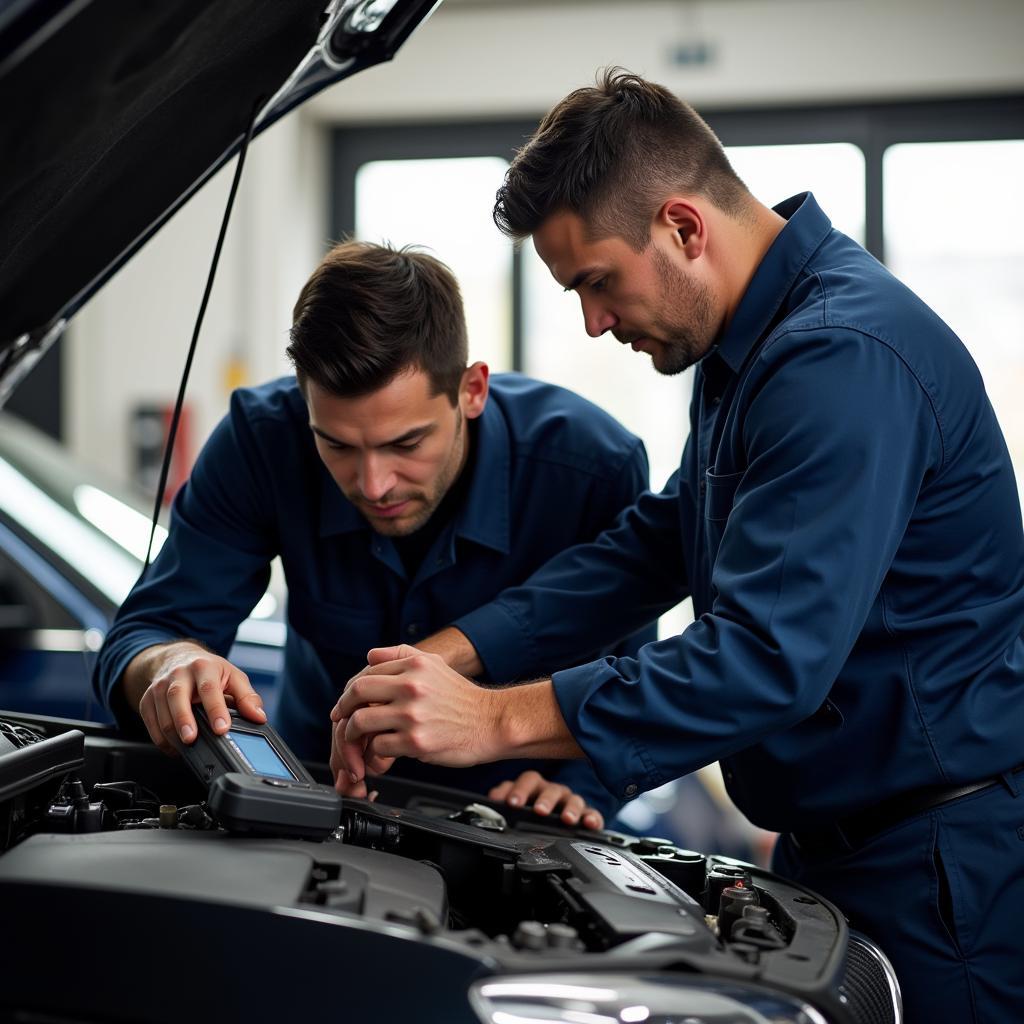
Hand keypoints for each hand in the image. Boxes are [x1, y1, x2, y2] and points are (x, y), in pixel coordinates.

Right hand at [130, 641, 265, 753]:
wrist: (177, 658)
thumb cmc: (209, 671)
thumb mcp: (233, 677)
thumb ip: (247, 697)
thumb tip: (259, 717)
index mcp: (204, 667)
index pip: (209, 688)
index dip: (216, 710)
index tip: (222, 728)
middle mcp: (179, 674)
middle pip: (177, 697)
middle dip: (184, 720)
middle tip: (192, 740)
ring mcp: (160, 687)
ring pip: (161, 713)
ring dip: (172, 734)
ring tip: (186, 749)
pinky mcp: (146, 700)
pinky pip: (150, 723)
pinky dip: (161, 740)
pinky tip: (175, 748)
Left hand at [329, 644, 503, 784]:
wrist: (492, 723)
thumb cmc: (463, 698)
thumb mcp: (435, 665)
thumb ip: (401, 655)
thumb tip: (370, 656)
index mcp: (414, 665)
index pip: (366, 673)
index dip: (350, 692)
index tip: (346, 705)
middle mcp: (412, 686)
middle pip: (357, 693)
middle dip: (343, 709)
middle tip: (342, 720)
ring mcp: (413, 714)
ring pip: (361, 722)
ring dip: (354, 735)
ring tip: (360, 741)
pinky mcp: (416, 741)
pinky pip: (378, 746)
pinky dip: (375, 753)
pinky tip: (382, 754)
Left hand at [488, 770, 603, 829]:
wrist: (548, 825)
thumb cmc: (529, 813)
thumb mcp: (513, 806)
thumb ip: (503, 799)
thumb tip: (491, 799)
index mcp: (535, 786)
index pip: (528, 780)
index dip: (520, 790)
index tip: (512, 803)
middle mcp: (553, 792)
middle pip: (551, 790)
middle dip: (546, 800)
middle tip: (540, 811)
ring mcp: (570, 803)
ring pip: (574, 800)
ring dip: (570, 809)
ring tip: (567, 819)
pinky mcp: (586, 816)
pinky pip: (593, 814)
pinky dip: (593, 818)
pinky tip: (591, 824)